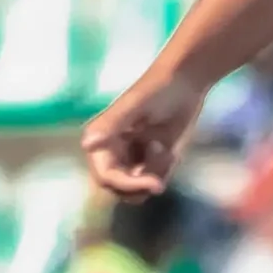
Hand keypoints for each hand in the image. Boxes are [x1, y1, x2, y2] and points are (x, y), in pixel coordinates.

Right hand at [82, 69, 205, 200]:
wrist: (184, 83)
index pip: (106, 177)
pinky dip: (165, 169)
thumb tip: (87, 144)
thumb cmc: (156, 88)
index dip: (127, 185)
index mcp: (100, 139)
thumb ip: (110, 124)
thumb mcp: (134, 105)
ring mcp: (130, 158)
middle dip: (141, 184)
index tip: (154, 183)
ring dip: (155, 174)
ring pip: (139, 188)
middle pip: (120, 189)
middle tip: (162, 168)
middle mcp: (111, 152)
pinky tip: (171, 149)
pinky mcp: (148, 161)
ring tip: (165, 148)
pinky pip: (154, 180)